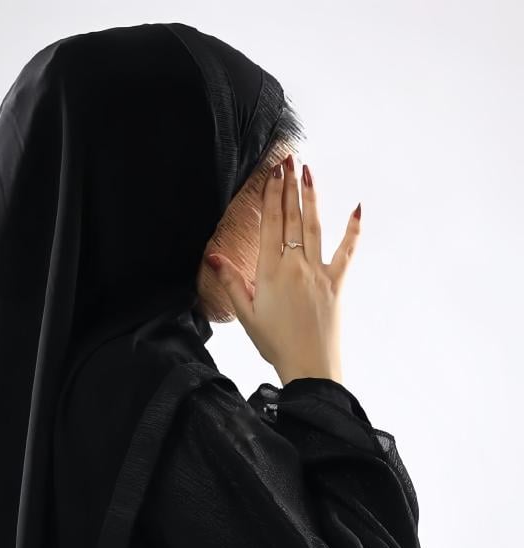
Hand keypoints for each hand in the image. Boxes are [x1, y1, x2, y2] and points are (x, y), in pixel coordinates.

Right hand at [205, 156, 360, 386]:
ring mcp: (319, 272)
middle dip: (290, 187)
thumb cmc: (275, 343)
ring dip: (312, 197)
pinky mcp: (337, 282)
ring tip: (308, 172)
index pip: (271, 224)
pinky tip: (356, 209)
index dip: (272, 195)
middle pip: (292, 218)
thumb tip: (214, 256)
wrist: (310, 366)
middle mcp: (296, 265)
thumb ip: (232, 282)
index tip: (273, 173)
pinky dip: (352, 229)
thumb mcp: (246, 314)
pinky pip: (347, 251)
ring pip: (315, 226)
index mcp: (270, 272)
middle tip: (289, 159)